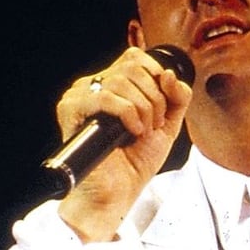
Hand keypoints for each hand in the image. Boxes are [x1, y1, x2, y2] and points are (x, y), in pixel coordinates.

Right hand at [56, 46, 192, 241]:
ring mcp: (81, 96)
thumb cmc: (136, 161)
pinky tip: (131, 132)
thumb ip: (177, 97)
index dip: (157, 77)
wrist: (119, 191)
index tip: (163, 109)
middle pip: (132, 67)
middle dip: (155, 97)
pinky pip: (104, 96)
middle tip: (154, 125)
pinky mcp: (71, 110)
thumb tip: (169, 74)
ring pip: (121, 80)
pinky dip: (127, 114)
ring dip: (143, 108)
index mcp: (114, 84)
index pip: (136, 58)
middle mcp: (95, 85)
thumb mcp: (168, 124)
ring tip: (142, 132)